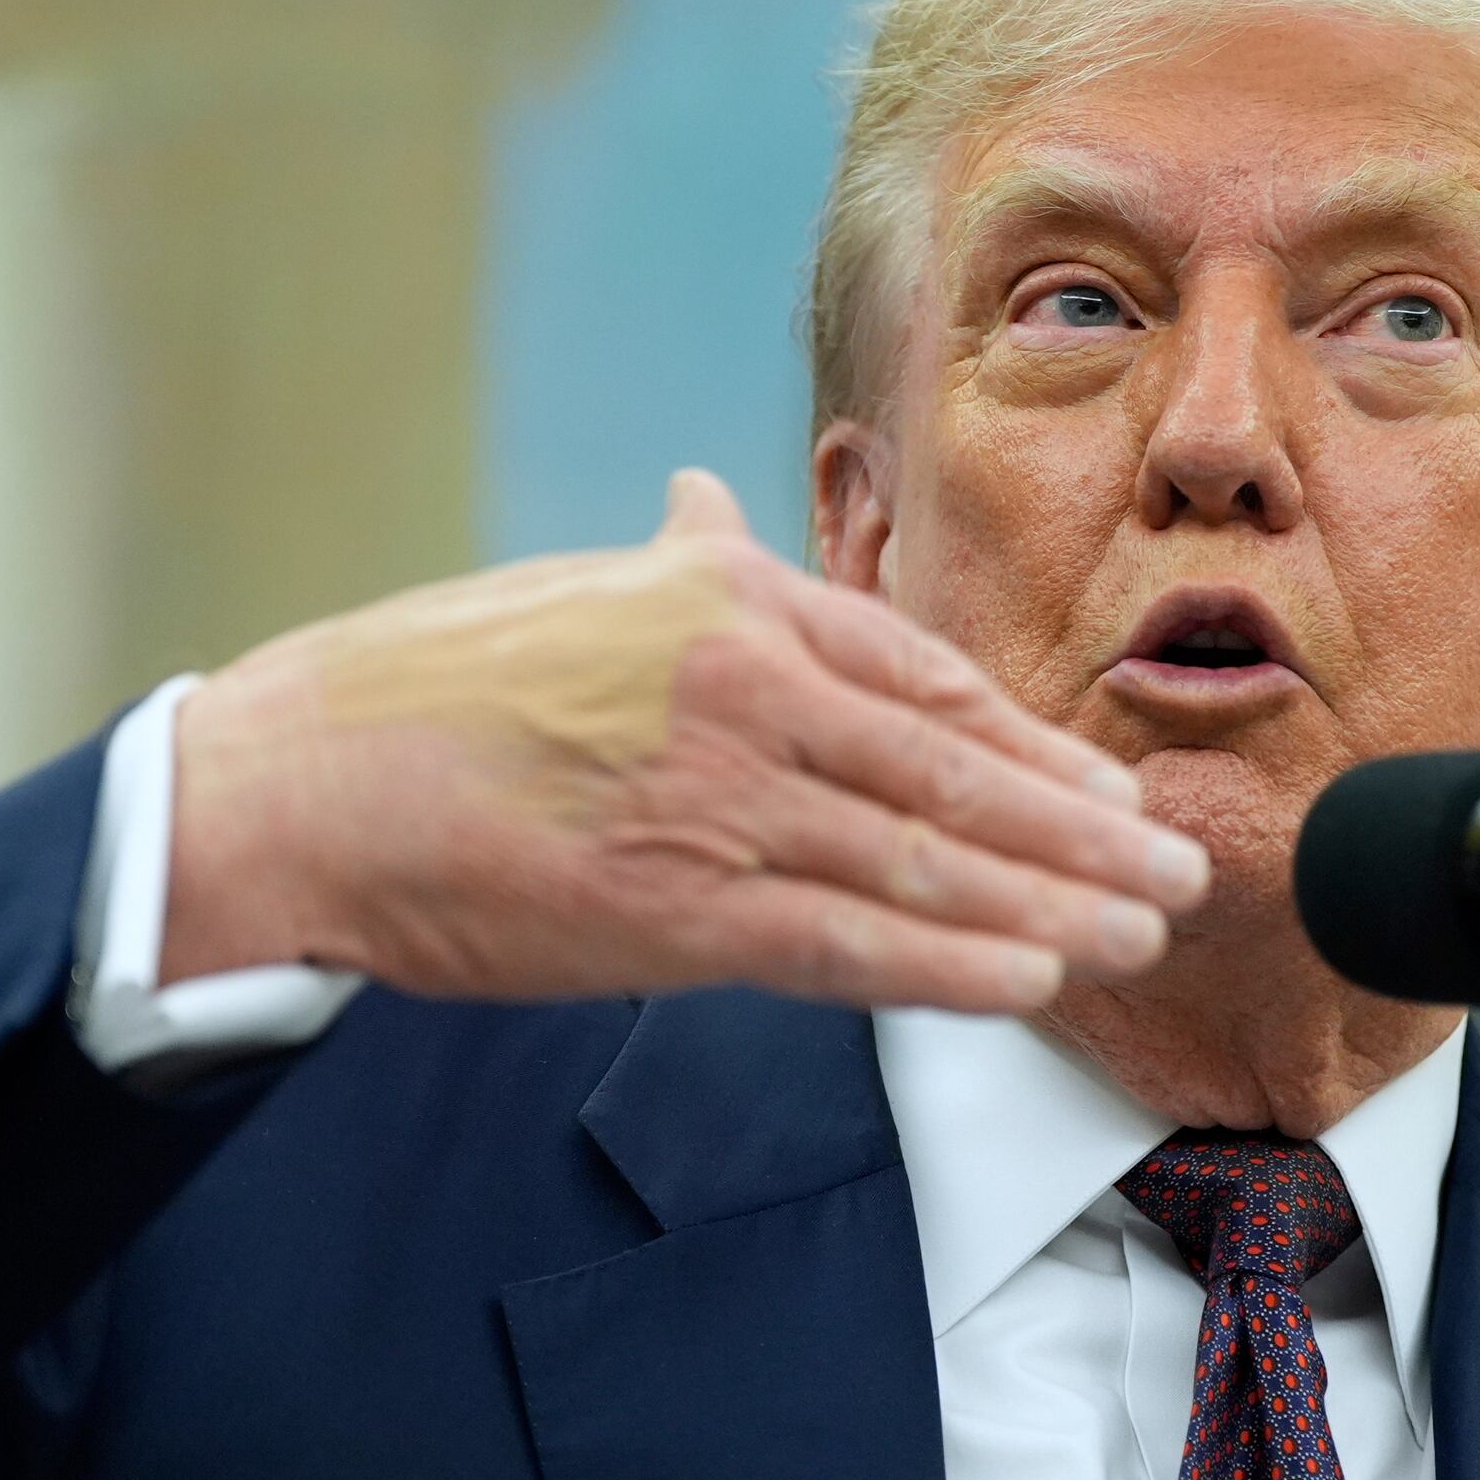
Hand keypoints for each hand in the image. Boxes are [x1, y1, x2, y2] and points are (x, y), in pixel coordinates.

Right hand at [165, 470, 1209, 1013]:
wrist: (302, 779)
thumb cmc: (430, 689)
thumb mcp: (576, 592)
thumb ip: (677, 563)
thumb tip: (712, 501)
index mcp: (732, 609)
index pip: (924, 680)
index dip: (1033, 746)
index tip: (1108, 790)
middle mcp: (747, 694)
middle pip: (955, 774)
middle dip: (1081, 832)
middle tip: (1177, 875)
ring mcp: (716, 801)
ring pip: (922, 863)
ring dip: (1047, 906)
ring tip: (1134, 937)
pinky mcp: (671, 908)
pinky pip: (843, 944)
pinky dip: (947, 964)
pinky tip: (1026, 978)